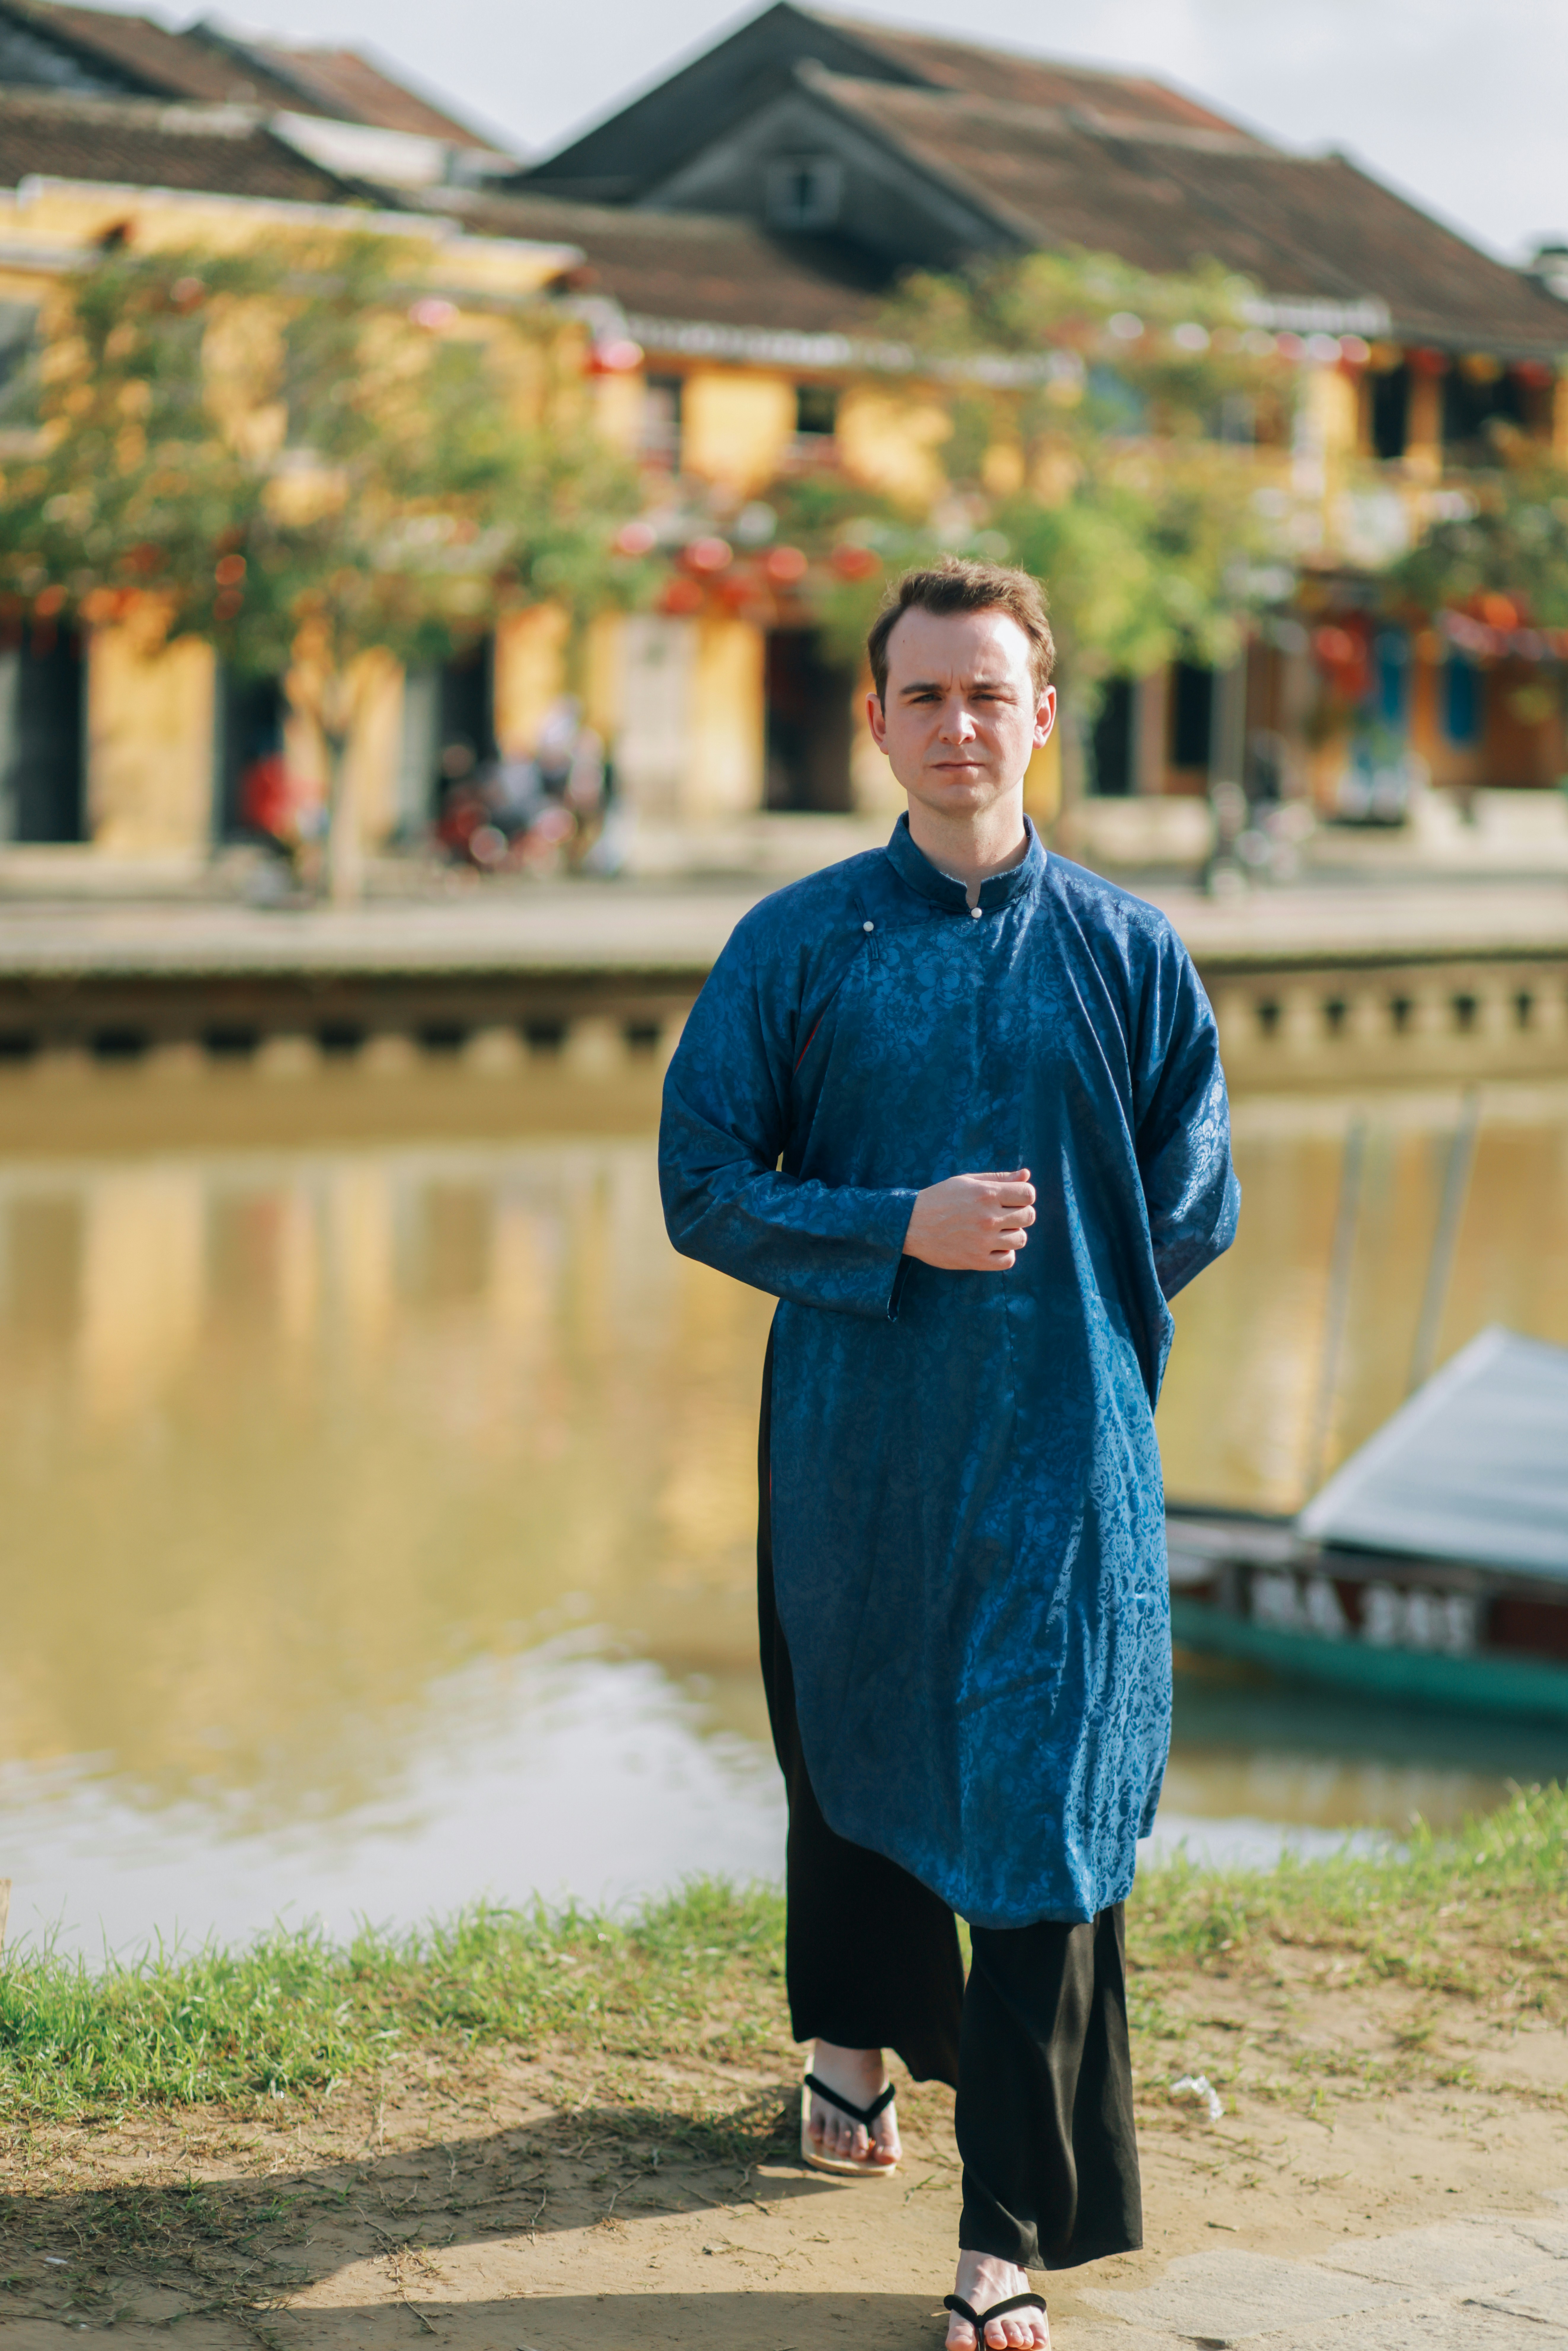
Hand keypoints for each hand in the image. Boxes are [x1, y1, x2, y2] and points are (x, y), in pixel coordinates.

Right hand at [902, 1170, 1034, 1272]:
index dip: (1024, 1196)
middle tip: (1002, 1216)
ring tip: (995, 1232)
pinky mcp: (976, 1260)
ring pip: (1021, 1239)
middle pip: (1029, 1216)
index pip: (1028, 1194)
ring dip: (1012, 1235)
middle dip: (1019, 1214)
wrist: (910, 1224)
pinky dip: (1005, 1254)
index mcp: (986, 1193)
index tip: (1012, 1199)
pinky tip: (992, 1247)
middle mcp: (988, 1217)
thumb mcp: (967, 1181)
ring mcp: (983, 1240)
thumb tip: (1027, 1175)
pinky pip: (1008, 1260)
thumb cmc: (939, 1198)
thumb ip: (998, 1178)